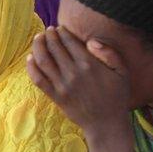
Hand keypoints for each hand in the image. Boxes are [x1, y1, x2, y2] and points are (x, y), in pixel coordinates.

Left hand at [27, 26, 137, 151]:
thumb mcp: (122, 72)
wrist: (106, 123)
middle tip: (46, 31)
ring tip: (37, 39)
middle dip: (48, 36)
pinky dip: (31, 67)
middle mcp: (73, 73)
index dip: (62, 33)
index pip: (70, 43)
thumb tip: (91, 41)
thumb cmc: (116, 97)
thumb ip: (109, 54)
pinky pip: (38, 79)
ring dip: (38, 47)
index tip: (59, 28)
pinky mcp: (55, 96)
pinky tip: (29, 58)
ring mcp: (62, 85)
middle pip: (55, 48)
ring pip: (44, 61)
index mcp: (90, 64)